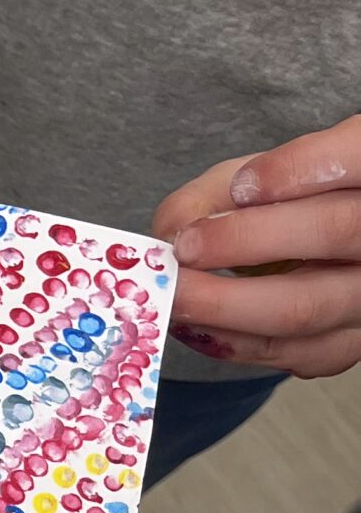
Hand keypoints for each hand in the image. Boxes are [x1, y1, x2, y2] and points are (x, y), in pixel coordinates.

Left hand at [155, 114, 360, 374]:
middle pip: (334, 232)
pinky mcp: (350, 344)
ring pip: (307, 307)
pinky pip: (296, 353)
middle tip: (183, 249)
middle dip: (248, 242)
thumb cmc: (292, 205)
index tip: (243, 184)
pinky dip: (236, 343)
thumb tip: (169, 230)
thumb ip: (219, 191)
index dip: (301, 169)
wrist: (328, 254)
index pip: (355, 158)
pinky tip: (195, 327)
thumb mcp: (263, 176)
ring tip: (175, 295)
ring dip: (227, 306)